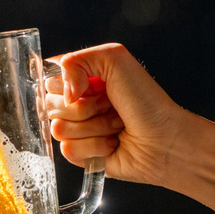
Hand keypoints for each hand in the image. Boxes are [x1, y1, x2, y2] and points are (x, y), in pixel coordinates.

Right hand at [45, 43, 185, 186]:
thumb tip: (63, 92)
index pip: (49, 79)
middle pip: (50, 105)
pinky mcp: (80, 154)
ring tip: (115, 125)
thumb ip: (77, 60)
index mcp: (80, 78)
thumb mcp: (115, 59)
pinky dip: (94, 147)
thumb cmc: (147, 102)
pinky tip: (112, 144)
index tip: (95, 86)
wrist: (166, 140)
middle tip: (109, 106)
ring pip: (59, 129)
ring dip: (94, 128)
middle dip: (85, 107)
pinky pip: (68, 151)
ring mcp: (76, 129)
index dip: (69, 84)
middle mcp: (75, 103)